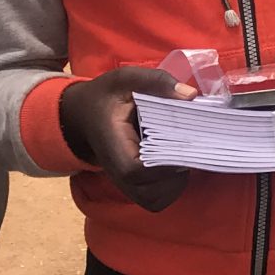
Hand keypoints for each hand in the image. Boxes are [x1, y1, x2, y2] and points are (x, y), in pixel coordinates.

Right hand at [59, 66, 193, 211]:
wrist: (83, 116)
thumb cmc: (106, 98)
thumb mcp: (126, 79)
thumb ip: (156, 81)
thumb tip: (191, 96)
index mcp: (114, 150)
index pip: (141, 171)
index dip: (168, 160)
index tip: (187, 137)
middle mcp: (120, 176)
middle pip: (158, 190)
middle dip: (180, 165)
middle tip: (189, 138)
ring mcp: (129, 187)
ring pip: (164, 195)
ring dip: (180, 173)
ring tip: (181, 145)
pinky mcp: (139, 189)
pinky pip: (164, 195)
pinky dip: (176, 179)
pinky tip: (176, 154)